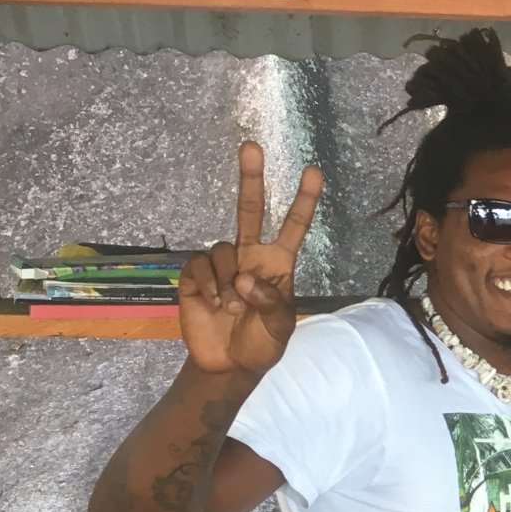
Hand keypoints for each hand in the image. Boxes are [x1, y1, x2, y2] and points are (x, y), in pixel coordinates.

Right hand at [178, 142, 322, 377]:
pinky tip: (211, 304)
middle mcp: (250, 256)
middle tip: (252, 146)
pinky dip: (207, 285)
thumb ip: (270, 303)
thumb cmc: (262, 344)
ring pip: (221, 249)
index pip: (293, 226)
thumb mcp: (280, 328)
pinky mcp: (196, 275)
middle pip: (249, 210)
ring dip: (226, 280)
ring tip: (230, 308)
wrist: (228, 364)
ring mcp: (223, 264)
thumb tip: (246, 278)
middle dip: (251, 178)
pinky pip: (199, 265)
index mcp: (279, 264)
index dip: (304, 200)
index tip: (314, 171)